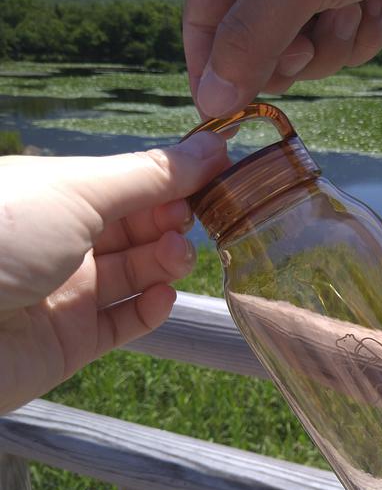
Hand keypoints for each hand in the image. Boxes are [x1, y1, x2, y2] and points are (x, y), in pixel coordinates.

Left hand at [0, 132, 228, 413]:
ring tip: (176, 257)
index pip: (128, 184)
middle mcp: (62, 241)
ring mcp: (67, 293)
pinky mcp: (71, 342)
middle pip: (136, 228)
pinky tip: (162, 294)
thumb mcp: (78, 190)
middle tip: (192, 221)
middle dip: (171, 221)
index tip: (217, 176)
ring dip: (166, 262)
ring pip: (136, 274)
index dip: (171, 180)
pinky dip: (151, 308)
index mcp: (55, 194)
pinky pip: (124, 322)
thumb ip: (151, 175)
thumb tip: (213, 148)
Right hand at [184, 0, 381, 117]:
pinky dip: (364, 37)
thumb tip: (214, 99)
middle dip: (295, 57)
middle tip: (309, 41)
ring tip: (355, 3)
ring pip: (308, 59)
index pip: (203, 26)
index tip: (222, 119)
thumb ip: (252, 38)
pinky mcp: (352, 8)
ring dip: (336, 44)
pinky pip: (346, 51)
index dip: (211, 74)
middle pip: (258, 55)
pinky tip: (377, 2)